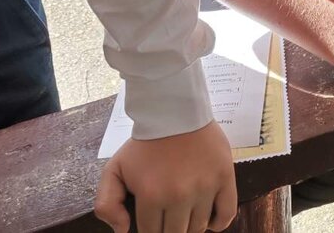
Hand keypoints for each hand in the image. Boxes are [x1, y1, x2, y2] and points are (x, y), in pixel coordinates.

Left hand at [95, 121, 236, 232]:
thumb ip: (107, 204)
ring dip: (191, 226)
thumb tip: (123, 230)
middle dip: (169, 229)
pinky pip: (226, 214)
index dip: (151, 230)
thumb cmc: (145, 143)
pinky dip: (218, 223)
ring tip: (185, 215)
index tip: (153, 221)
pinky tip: (209, 221)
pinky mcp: (224, 177)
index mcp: (151, 196)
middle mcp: (179, 196)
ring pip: (198, 227)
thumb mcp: (114, 169)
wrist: (175, 112)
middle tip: (167, 217)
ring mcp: (204, 187)